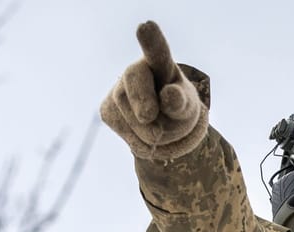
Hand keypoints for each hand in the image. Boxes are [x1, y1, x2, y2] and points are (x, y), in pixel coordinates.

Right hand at [100, 21, 207, 160]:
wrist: (162, 124)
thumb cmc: (177, 108)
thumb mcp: (186, 107)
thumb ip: (180, 102)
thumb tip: (169, 96)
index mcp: (161, 65)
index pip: (157, 52)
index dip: (152, 41)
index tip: (146, 26)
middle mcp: (136, 72)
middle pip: (134, 82)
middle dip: (143, 101)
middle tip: (150, 116)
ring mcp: (118, 91)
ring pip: (131, 116)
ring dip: (150, 133)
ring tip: (160, 130)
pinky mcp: (107, 111)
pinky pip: (125, 133)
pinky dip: (140, 142)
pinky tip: (145, 135)